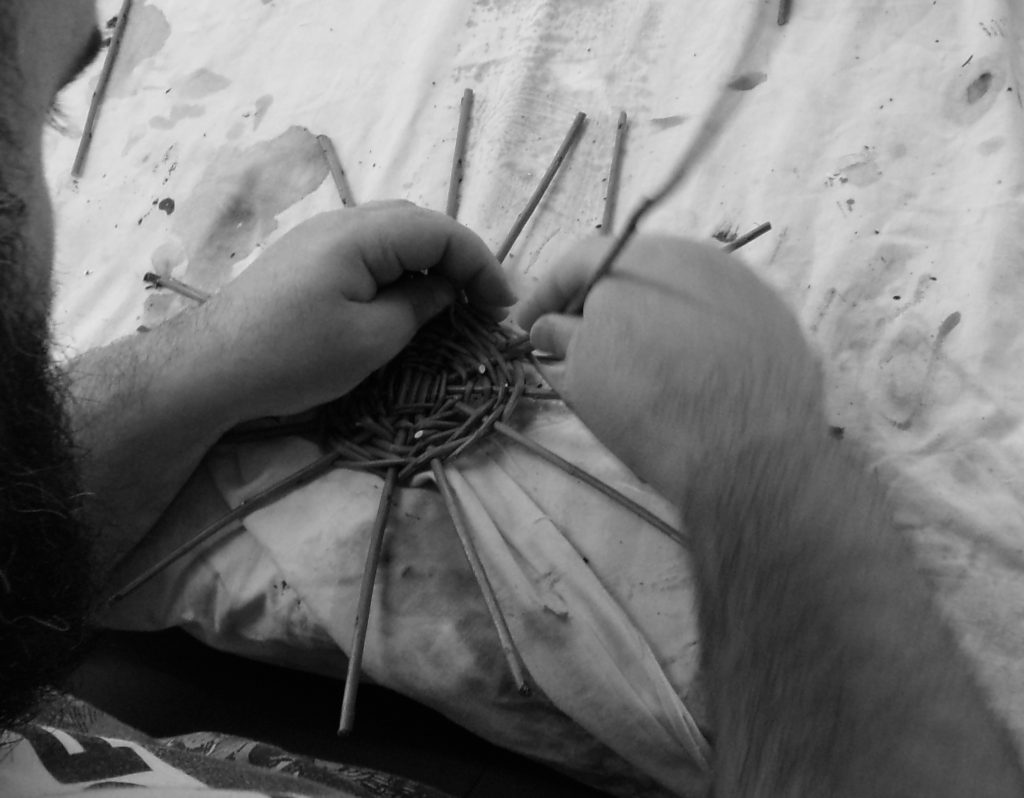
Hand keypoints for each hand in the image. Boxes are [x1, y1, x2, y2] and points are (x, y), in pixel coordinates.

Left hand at [193, 201, 515, 420]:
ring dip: (430, 263)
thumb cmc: (293, 356)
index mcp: (361, 234)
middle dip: (459, 258)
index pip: (441, 232)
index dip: (481, 264)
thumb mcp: (372, 340)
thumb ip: (419, 307)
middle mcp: (341, 221)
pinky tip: (406, 300)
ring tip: (453, 302)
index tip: (505, 305)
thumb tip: (447, 290)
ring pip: (393, 234)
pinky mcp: (306, 257)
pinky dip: (400, 269)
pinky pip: (368, 249)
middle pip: (419, 224)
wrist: (211, 368)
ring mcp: (320, 236)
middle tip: (484, 302)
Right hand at [517, 235, 823, 498]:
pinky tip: (683, 370)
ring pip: (677, 291)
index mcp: (637, 257)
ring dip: (646, 317)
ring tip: (630, 360)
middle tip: (575, 342)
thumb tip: (550, 328)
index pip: (578, 262)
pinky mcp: (774, 316)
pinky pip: (717, 316)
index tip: (526, 328)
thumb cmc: (648, 406)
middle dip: (599, 304)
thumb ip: (562, 337)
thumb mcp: (584, 374)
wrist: (747, 451)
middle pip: (633, 270)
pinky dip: (690, 334)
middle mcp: (694, 254)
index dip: (544, 296)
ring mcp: (741, 282)